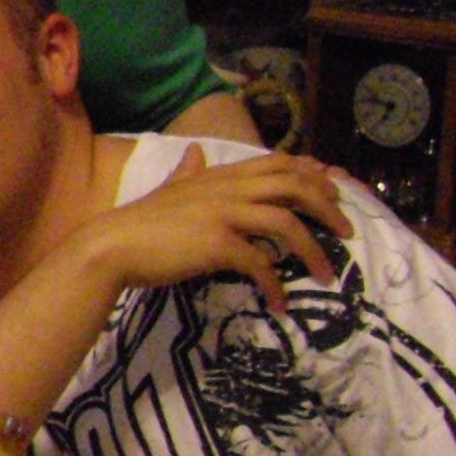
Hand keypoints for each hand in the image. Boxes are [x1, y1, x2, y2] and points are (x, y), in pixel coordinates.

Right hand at [70, 146, 351, 315]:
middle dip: (327, 206)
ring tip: (329, 274)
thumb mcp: (167, 190)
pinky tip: (280, 303)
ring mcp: (222, 214)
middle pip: (293, 186)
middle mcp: (226, 188)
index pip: (277, 162)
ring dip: (314, 249)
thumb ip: (186, 172)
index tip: (333, 190)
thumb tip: (194, 152)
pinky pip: (259, 262)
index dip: (311, 173)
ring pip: (285, 221)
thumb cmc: (137, 223)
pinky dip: (275, 284)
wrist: (109, 247)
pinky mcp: (217, 244)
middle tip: (346, 230)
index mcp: (218, 175)